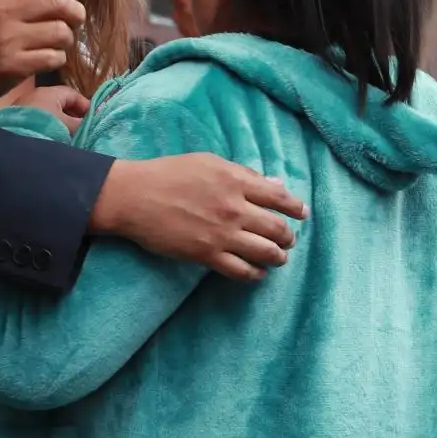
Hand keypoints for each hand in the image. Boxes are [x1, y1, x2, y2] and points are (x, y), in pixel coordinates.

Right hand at [0, 0, 90, 106]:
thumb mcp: (1, 8)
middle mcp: (3, 11)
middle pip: (58, 0)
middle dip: (76, 10)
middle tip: (75, 19)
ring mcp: (8, 39)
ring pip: (61, 31)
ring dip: (67, 38)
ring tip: (56, 42)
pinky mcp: (14, 65)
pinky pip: (55, 57)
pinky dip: (57, 58)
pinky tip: (46, 58)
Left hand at [16, 86, 90, 134]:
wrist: (13, 141)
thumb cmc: (44, 127)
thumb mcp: (66, 126)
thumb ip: (80, 124)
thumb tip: (91, 125)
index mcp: (50, 92)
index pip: (73, 95)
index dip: (86, 107)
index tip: (94, 120)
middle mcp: (37, 96)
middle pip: (62, 104)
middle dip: (74, 117)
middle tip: (84, 130)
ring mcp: (27, 108)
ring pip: (51, 114)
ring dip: (62, 125)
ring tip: (70, 138)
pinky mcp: (19, 120)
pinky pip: (41, 122)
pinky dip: (50, 128)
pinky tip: (54, 140)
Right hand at [90, 155, 306, 280]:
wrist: (135, 196)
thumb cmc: (169, 173)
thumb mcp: (209, 163)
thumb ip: (244, 175)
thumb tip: (275, 186)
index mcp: (236, 181)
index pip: (279, 197)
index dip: (295, 208)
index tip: (302, 214)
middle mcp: (234, 208)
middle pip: (277, 228)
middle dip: (288, 237)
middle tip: (288, 240)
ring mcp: (222, 234)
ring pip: (266, 252)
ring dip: (278, 257)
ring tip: (278, 258)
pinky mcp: (207, 255)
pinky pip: (242, 271)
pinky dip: (255, 274)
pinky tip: (257, 273)